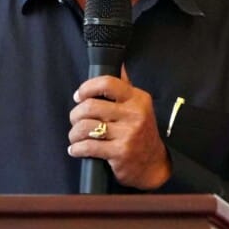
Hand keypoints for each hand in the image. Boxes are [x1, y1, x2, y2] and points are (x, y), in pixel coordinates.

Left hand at [68, 66, 170, 189]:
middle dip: (75, 114)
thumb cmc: (141, 132)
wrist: (154, 164)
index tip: (79, 96)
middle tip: (75, 120)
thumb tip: (118, 63)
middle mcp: (135, 114)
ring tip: (75, 136)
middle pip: (90, 106)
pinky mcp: (120, 152)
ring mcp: (128, 134)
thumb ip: (125, 86)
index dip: (87, 87)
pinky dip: (77, 148)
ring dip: (74, 133)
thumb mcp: (139, 106)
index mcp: (138, 98)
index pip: (107, 83)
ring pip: (86, 127)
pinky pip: (89, 146)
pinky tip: (75, 149)